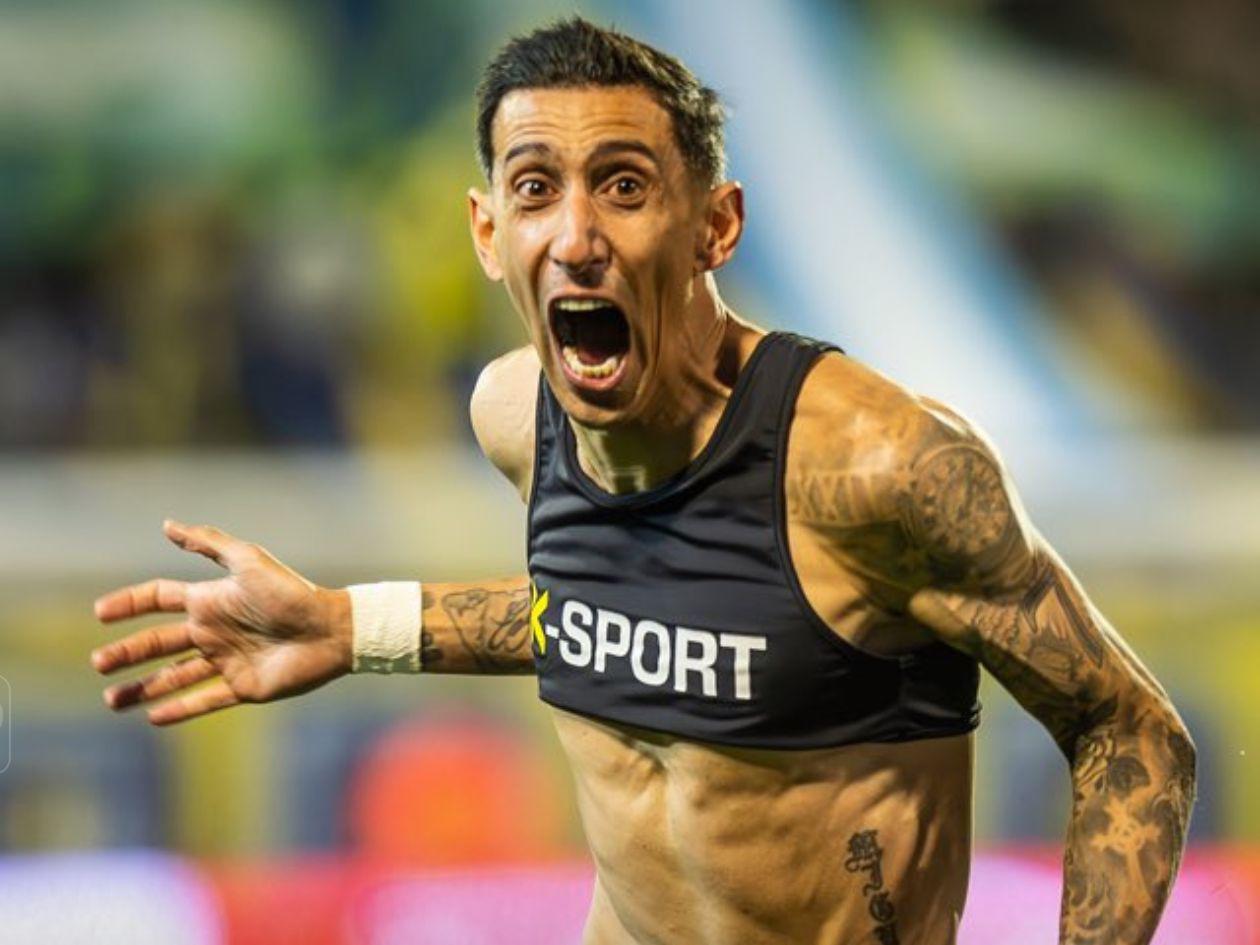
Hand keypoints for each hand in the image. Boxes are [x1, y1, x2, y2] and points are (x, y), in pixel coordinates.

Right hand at [92, 520, 351, 724]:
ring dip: (143, 688)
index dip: (129, 603)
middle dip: (126, 653)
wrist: (331, 629)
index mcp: (211, 600)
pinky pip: (205, 699)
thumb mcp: (248, 561)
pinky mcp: (243, 687)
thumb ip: (209, 543)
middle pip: (158, 643)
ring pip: (174, 677)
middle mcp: (214, 631)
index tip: (100, 614)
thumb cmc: (291, 592)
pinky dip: (180, 709)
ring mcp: (227, 660)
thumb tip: (166, 524)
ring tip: (112, 701)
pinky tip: (153, 716)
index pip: (159, 599)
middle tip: (98, 663)